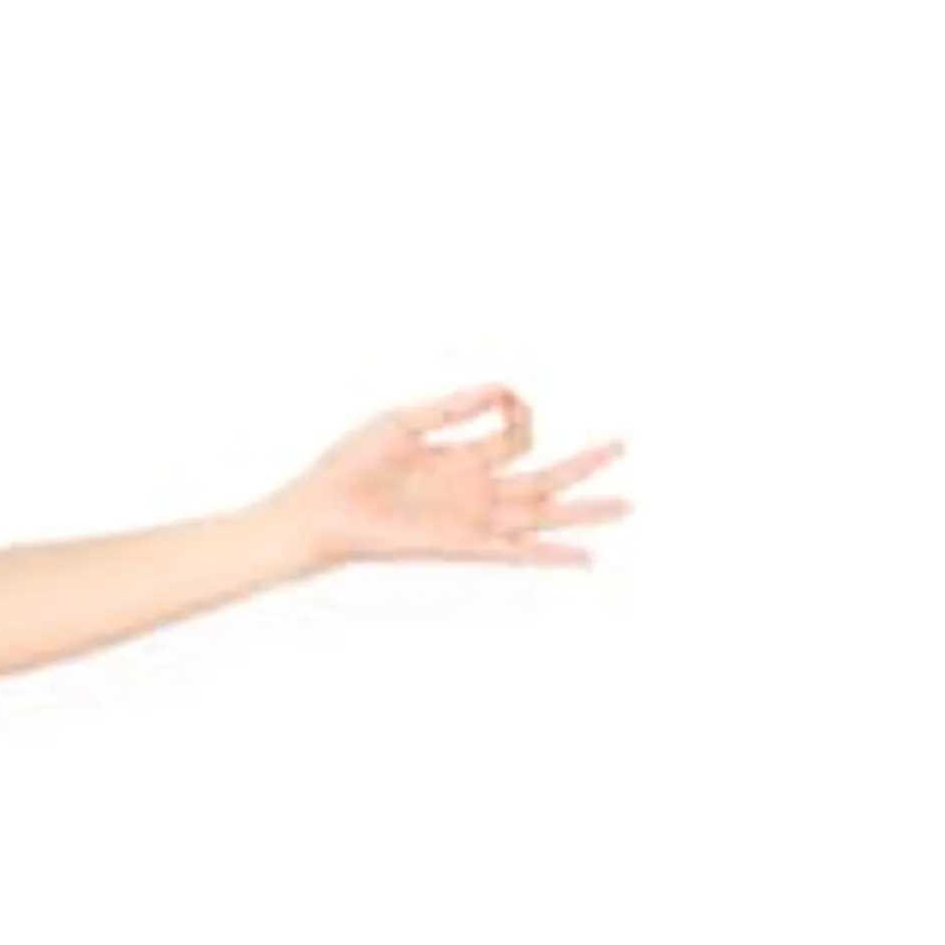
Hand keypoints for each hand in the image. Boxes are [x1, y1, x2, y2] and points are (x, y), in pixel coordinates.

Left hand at [271, 385, 631, 572]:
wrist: (319, 508)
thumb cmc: (348, 466)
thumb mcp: (405, 420)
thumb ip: (455, 405)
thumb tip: (505, 386)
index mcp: (459, 458)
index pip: (513, 437)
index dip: (522, 412)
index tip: (512, 398)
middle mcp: (471, 490)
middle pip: (541, 477)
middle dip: (582, 465)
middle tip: (621, 447)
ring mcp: (470, 518)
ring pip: (540, 513)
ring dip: (582, 509)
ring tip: (625, 506)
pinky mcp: (461, 543)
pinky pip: (515, 551)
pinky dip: (550, 554)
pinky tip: (585, 557)